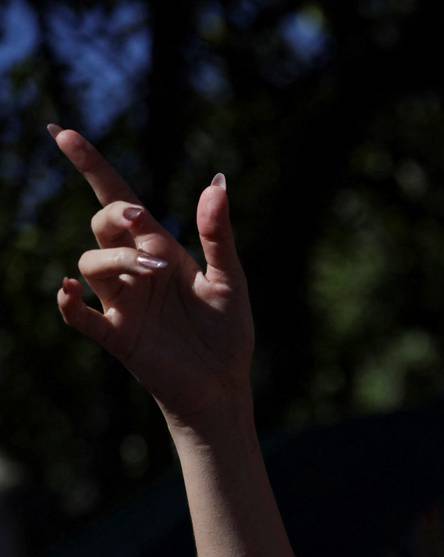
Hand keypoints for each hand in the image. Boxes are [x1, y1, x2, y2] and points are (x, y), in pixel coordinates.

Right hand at [48, 126, 253, 425]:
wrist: (224, 385)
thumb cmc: (225, 331)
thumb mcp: (229, 278)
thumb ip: (219, 233)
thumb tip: (218, 180)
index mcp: (158, 249)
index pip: (118, 198)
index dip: (90, 165)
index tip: (62, 132)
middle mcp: (133, 271)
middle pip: (102, 225)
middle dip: (116, 216)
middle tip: (143, 218)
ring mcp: (121, 302)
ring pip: (91, 263)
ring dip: (118, 258)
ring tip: (157, 269)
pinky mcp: (117, 335)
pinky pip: (78, 314)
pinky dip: (67, 302)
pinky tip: (67, 289)